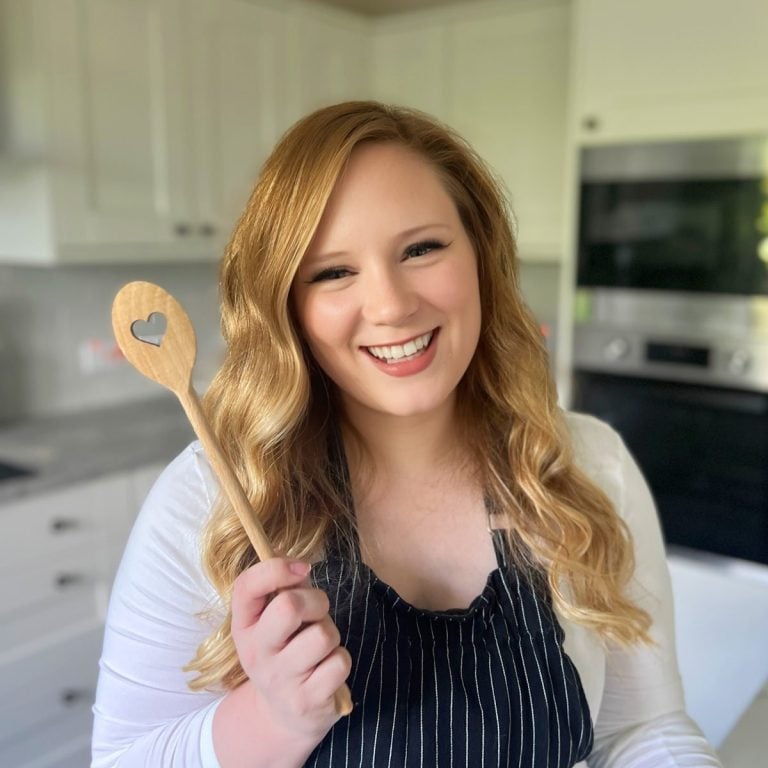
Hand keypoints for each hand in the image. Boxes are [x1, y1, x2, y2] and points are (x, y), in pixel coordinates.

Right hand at [230, 557, 351, 740]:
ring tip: (320, 647)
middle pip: (289, 606)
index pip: (246, 585)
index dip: (277, 568)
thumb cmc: (286, 651)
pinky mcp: (307, 701)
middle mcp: (256, 653)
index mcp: (244, 627)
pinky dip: (340, 661)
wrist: (282, 716)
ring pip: (322, 635)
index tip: (302, 569)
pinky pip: (339, 663)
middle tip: (316, 613)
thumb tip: (300, 564)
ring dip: (331, 634)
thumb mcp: (273, 622)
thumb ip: (286, 589)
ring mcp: (280, 680)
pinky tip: (326, 671)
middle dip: (316, 601)